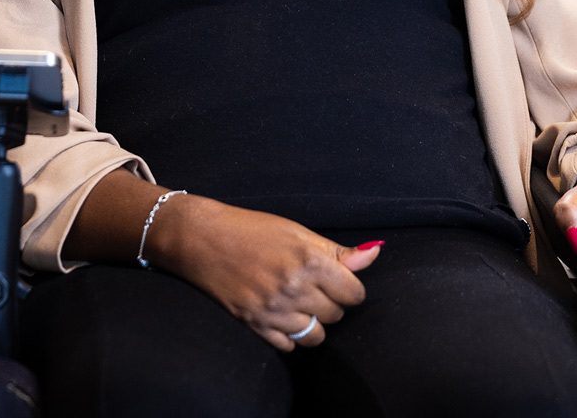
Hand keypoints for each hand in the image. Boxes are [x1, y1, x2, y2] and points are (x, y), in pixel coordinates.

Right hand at [148, 195, 382, 351]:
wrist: (203, 240)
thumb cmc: (252, 229)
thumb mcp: (298, 231)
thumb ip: (338, 251)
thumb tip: (374, 254)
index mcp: (310, 261)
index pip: (354, 294)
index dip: (348, 288)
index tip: (337, 281)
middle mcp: (294, 288)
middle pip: (336, 315)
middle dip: (330, 303)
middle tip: (313, 287)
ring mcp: (274, 310)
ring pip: (315, 335)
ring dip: (313, 322)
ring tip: (300, 305)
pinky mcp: (254, 324)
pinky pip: (289, 346)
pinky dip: (290, 335)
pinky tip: (282, 316)